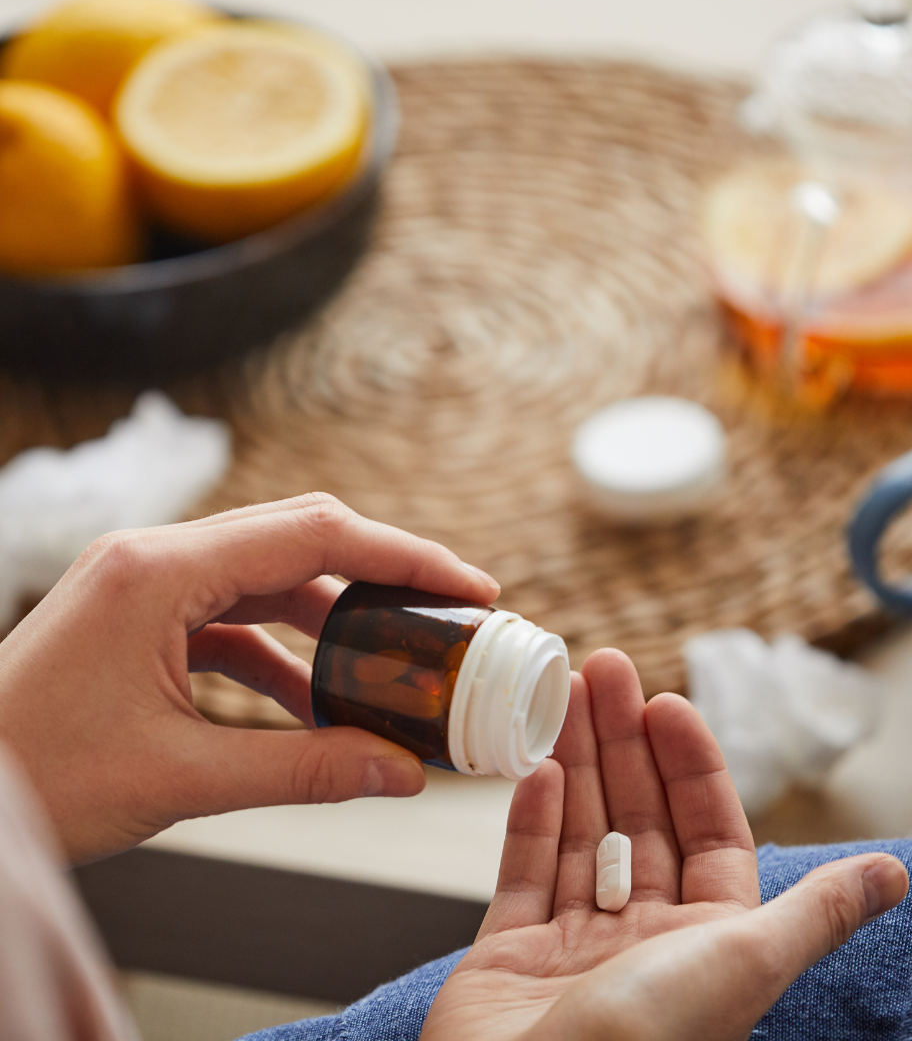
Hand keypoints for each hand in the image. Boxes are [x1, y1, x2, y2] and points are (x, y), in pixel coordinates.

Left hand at [0, 493, 499, 863]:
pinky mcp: (143, 619)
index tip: (466, 586)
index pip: (313, 534)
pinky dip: (285, 654)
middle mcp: (155, 558)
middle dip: (382, 575)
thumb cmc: (31, 779)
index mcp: (159, 570)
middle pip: (300, 540)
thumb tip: (402, 772)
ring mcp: (147, 585)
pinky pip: (235, 620)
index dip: (403, 555)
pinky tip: (320, 701)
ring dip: (335, 620)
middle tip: (449, 611)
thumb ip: (303, 770)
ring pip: (271, 580)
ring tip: (394, 664)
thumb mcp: (179, 778)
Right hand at [421, 649, 907, 1040]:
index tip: (666, 703)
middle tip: (602, 668)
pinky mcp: (508, 956)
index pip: (705, 830)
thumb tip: (898, 874)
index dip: (689, 762)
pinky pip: (523, 874)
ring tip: (565, 693)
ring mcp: (571, 946)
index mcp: (704, 943)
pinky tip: (537, 768)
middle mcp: (641, 941)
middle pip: (635, 818)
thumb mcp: (743, 965)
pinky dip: (530, 820)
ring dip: (576, 761)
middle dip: (621, 740)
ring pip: (579, 833)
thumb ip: (816, 913)